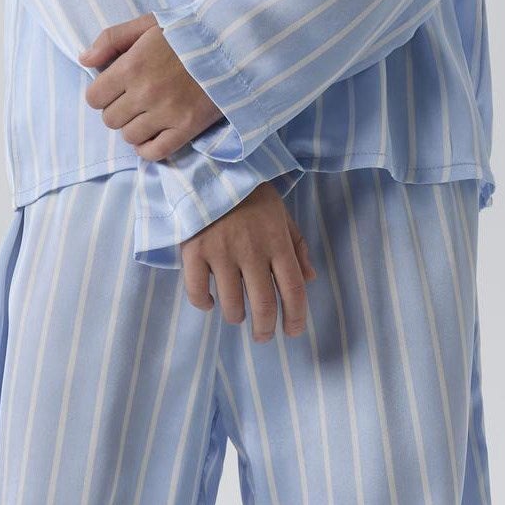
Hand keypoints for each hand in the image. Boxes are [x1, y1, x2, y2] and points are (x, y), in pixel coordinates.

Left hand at [80, 13, 221, 161]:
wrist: (232, 46)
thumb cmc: (188, 33)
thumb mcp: (148, 24)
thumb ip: (111, 39)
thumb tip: (84, 59)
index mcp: (132, 65)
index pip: (95, 98)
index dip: (102, 94)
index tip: (115, 88)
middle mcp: (145, 93)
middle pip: (110, 120)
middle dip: (118, 110)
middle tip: (134, 100)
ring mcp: (166, 114)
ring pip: (129, 137)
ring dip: (134, 128)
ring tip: (148, 114)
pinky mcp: (185, 129)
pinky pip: (153, 153)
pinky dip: (148, 148)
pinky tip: (154, 134)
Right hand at [180, 183, 317, 341]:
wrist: (210, 166)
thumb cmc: (249, 193)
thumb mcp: (280, 213)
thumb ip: (296, 246)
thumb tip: (310, 278)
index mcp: (277, 241)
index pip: (293, 289)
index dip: (295, 317)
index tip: (292, 332)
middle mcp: (252, 251)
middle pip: (264, 304)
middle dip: (265, 329)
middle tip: (262, 337)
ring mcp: (221, 252)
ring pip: (232, 304)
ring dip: (236, 316)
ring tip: (237, 315)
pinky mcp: (194, 252)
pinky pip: (198, 291)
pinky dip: (204, 304)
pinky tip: (210, 302)